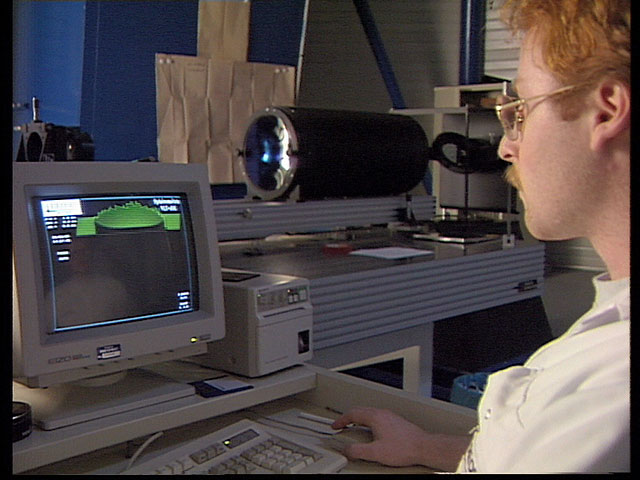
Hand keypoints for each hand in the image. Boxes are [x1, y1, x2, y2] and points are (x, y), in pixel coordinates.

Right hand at [331, 406, 469, 470]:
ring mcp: (390, 416)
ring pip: (369, 413)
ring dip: (359, 419)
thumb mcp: (376, 452)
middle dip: (348, 418)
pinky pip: (377, 417)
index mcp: (375, 417)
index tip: (335, 426)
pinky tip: (372, 432)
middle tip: (341, 425)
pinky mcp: (396, 422)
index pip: (353, 414)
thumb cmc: (404, 447)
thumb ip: (358, 451)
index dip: (341, 420)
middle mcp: (382, 413)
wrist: (424, 447)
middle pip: (360, 411)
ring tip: (354, 427)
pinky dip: (368, 421)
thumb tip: (347, 450)